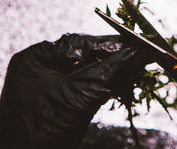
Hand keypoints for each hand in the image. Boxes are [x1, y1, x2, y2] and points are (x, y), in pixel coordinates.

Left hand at [0, 34, 142, 148]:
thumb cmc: (36, 133)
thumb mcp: (75, 97)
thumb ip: (106, 73)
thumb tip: (133, 54)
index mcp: (35, 58)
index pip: (79, 43)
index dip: (109, 45)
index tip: (135, 45)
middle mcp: (42, 68)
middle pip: (86, 56)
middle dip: (114, 60)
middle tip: (140, 59)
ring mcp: (51, 86)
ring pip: (90, 72)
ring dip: (113, 75)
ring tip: (136, 75)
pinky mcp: (62, 103)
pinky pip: (89, 88)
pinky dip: (107, 88)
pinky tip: (123, 89)